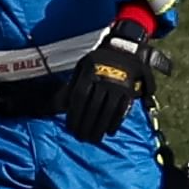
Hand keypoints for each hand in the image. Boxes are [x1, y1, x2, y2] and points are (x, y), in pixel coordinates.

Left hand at [60, 25, 158, 142]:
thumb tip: (59, 105)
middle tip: (81, 138)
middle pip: (92, 107)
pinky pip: (122, 109)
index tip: (70, 128)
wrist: (124, 49)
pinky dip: (116, 122)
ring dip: (99, 127)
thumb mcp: (81, 67)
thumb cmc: (97, 60)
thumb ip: (71, 85)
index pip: (79, 98)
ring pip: (107, 111)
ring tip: (94, 139)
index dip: (74, 115)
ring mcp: (117, 86)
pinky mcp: (129, 90)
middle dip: (86, 125)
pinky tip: (109, 132)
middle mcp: (103, 80)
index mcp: (88, 74)